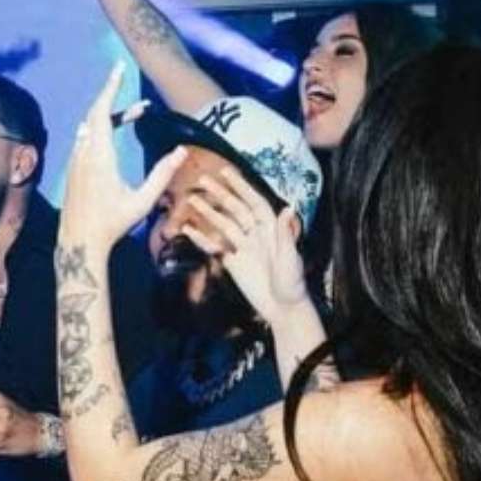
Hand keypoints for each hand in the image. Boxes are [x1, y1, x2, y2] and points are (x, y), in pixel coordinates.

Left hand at [59, 62, 187, 252]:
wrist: (79, 242)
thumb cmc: (112, 223)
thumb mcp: (143, 200)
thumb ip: (162, 174)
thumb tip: (182, 151)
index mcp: (100, 156)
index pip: (102, 111)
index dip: (111, 87)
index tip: (119, 67)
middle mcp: (84, 154)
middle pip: (95, 114)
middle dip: (116, 98)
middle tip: (143, 100)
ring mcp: (75, 161)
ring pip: (89, 126)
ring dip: (111, 115)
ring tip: (137, 113)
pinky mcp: (72, 169)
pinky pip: (85, 138)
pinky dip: (100, 128)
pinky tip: (114, 133)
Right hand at [181, 167, 306, 323]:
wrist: (282, 307)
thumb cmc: (292, 282)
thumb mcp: (290, 258)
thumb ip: (285, 234)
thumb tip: (287, 207)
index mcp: (270, 228)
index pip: (254, 202)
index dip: (241, 187)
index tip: (227, 172)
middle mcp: (255, 233)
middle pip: (235, 209)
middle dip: (220, 194)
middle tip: (202, 180)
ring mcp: (242, 246)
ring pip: (222, 224)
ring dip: (207, 212)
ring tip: (191, 200)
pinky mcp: (231, 261)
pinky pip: (214, 246)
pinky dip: (201, 238)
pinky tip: (188, 230)